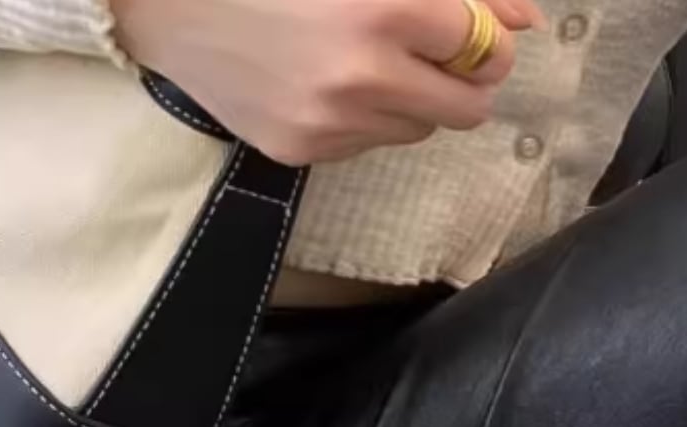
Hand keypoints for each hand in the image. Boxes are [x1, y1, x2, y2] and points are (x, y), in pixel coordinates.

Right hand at [111, 0, 546, 163]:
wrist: (161, 0)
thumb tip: (525, 20)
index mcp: (381, 6)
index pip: (484, 45)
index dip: (486, 35)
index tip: (470, 28)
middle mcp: (362, 74)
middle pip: (469, 105)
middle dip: (463, 77)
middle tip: (433, 51)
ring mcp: (331, 122)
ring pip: (422, 128)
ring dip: (412, 96)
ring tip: (364, 58)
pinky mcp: (304, 152)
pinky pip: (371, 143)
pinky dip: (366, 115)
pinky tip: (325, 80)